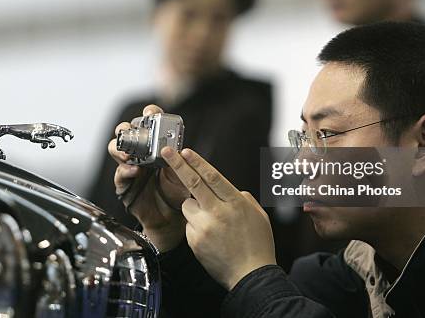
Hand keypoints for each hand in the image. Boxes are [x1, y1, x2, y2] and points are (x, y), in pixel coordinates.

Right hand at [109, 104, 190, 251]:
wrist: (174, 219)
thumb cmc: (179, 193)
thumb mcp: (185, 173)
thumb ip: (179, 160)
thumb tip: (178, 148)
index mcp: (156, 145)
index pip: (148, 123)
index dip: (148, 114)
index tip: (150, 113)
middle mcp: (140, 154)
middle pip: (125, 132)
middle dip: (126, 129)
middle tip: (133, 131)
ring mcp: (131, 168)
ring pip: (116, 150)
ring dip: (121, 148)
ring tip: (130, 154)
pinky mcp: (125, 185)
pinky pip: (120, 175)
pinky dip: (125, 171)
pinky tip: (134, 170)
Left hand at [161, 146, 275, 290]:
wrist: (251, 275)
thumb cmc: (258, 244)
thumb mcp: (258, 214)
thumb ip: (241, 197)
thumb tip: (228, 190)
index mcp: (235, 203)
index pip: (212, 176)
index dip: (197, 161)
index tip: (185, 151)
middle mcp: (217, 212)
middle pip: (192, 183)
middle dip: (178, 164)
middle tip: (166, 152)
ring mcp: (204, 227)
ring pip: (187, 206)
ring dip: (194, 206)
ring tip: (211, 221)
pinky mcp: (194, 241)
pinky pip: (189, 225)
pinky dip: (196, 226)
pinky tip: (211, 236)